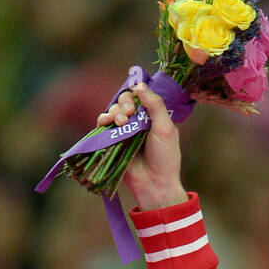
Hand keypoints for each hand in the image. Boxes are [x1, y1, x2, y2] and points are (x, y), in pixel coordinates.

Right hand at [96, 83, 186, 209]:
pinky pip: (103, 125)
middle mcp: (138, 121)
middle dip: (124, 103)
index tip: (136, 102)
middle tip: (129, 114)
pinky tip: (105, 122)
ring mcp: (124, 131)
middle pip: (124, 101)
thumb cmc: (165, 157)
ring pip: (113, 111)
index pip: (139, 95)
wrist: (155, 184)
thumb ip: (155, 105)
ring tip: (121, 122)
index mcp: (152, 116)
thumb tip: (139, 84)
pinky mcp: (113, 141)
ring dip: (114, 112)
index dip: (135, 94)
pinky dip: (102, 120)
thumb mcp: (166, 128)